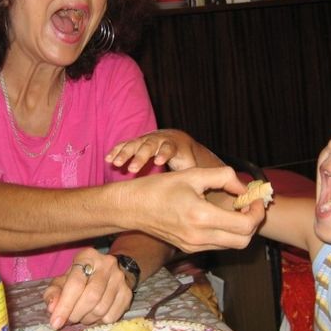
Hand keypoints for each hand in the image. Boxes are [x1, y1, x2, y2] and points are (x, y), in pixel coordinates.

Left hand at [43, 248, 132, 329]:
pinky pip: (112, 316)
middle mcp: (107, 264)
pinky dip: (99, 322)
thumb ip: (54, 293)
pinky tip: (94, 316)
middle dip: (76, 314)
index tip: (55, 322)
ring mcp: (120, 279)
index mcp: (87, 256)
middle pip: (91, 297)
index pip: (76, 283)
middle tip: (69, 320)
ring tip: (81, 316)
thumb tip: (52, 308)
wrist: (109, 272)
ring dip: (87, 319)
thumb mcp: (63, 280)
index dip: (64, 305)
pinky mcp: (128, 293)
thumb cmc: (81, 277)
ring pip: (101, 309)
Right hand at [106, 128, 220, 172]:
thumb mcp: (192, 166)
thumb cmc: (184, 159)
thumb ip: (206, 176)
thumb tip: (222, 190)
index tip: (159, 161)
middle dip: (140, 156)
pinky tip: (108, 160)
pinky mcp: (134, 143)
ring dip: (125, 153)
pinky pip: (124, 145)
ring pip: (134, 144)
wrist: (174, 140)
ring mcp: (145, 140)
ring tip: (116, 164)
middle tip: (133, 169)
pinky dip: (116, 151)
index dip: (163, 153)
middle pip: (148, 145)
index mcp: (173, 145)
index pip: (168, 148)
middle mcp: (158, 140)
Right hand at [122, 166, 264, 252]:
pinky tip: (220, 215)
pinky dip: (226, 233)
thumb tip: (243, 186)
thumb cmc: (159, 188)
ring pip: (232, 245)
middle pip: (244, 241)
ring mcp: (194, 246)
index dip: (257, 211)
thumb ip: (223, 176)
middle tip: (249, 205)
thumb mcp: (192, 174)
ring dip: (240, 229)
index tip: (254, 198)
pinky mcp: (189, 249)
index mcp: (201, 217)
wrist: (132, 207)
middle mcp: (199, 237)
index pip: (245, 225)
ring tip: (235, 208)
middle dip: (252, 222)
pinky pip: (218, 245)